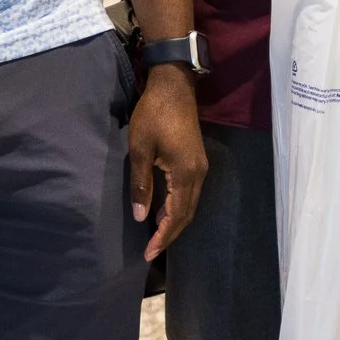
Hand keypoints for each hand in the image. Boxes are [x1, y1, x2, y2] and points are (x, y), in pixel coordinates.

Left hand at [128, 64, 207, 260]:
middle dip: (169, 234)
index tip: (148, 253)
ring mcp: (200, 167)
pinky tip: (162, 210)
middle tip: (151, 251)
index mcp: (186, 174)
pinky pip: (189, 193)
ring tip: (155, 235)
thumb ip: (141, 184)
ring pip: (189, 204)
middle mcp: (198, 175)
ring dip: (173, 221)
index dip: (162, 236)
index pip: (176, 215)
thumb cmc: (154, 115)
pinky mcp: (196, 160)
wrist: (173, 86)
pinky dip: (177, 207)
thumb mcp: (140, 149)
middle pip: (186, 214)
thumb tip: (141, 216)